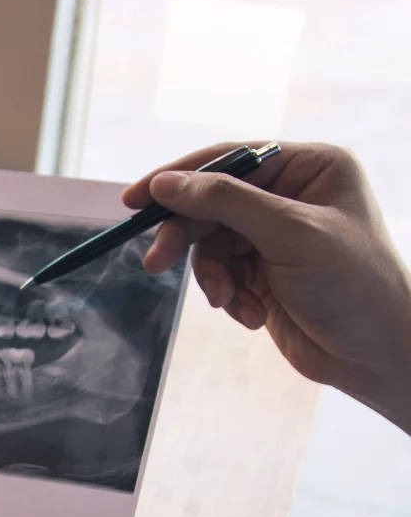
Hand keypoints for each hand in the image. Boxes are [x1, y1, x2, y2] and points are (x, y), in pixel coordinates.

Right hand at [123, 142, 410, 432]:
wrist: (378, 357)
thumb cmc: (354, 286)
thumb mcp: (287, 234)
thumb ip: (224, 202)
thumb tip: (166, 184)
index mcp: (309, 167)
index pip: (228, 160)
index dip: (179, 178)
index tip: (136, 200)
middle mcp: (292, 195)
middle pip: (211, 204)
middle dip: (187, 238)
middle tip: (154, 262)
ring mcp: (276, 235)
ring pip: (210, 243)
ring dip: (213, 276)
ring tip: (230, 300)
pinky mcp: (265, 272)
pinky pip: (221, 273)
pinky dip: (227, 295)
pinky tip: (252, 313)